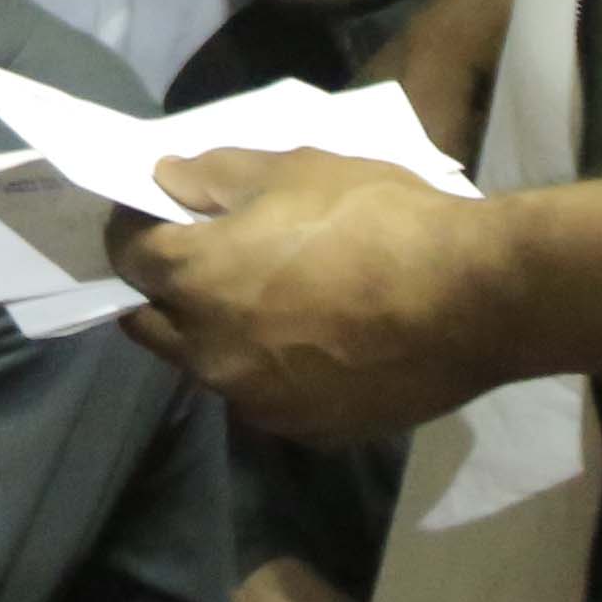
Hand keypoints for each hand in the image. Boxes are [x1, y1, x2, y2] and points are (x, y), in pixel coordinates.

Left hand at [108, 144, 500, 440]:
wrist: (473, 300)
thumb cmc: (378, 220)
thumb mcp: (294, 169)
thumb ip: (214, 176)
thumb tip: (166, 180)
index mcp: (197, 280)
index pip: (128, 254)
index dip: (136, 226)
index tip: (158, 210)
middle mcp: (210, 353)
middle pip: (153, 322)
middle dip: (163, 290)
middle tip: (204, 257)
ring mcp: (258, 402)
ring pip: (210, 365)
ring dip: (217, 333)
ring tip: (267, 301)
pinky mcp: (306, 432)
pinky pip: (266, 396)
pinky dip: (272, 370)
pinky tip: (314, 342)